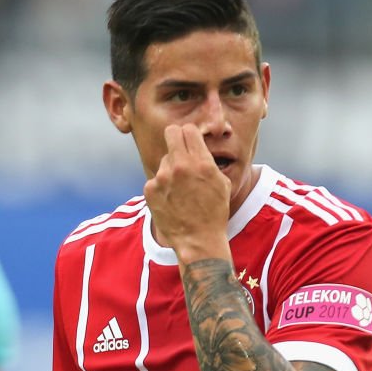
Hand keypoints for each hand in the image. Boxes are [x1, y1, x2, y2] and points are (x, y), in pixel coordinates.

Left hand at [144, 124, 231, 261]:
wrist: (198, 241)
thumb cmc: (214, 213)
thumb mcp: (221, 183)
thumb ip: (207, 161)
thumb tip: (197, 147)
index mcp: (200, 162)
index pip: (188, 129)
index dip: (189, 135)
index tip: (190, 142)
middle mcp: (180, 166)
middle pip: (171, 133)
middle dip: (176, 139)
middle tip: (180, 153)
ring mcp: (162, 177)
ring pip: (164, 160)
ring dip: (171, 170)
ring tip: (180, 191)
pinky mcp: (150, 189)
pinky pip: (156, 179)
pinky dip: (162, 187)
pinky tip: (171, 201)